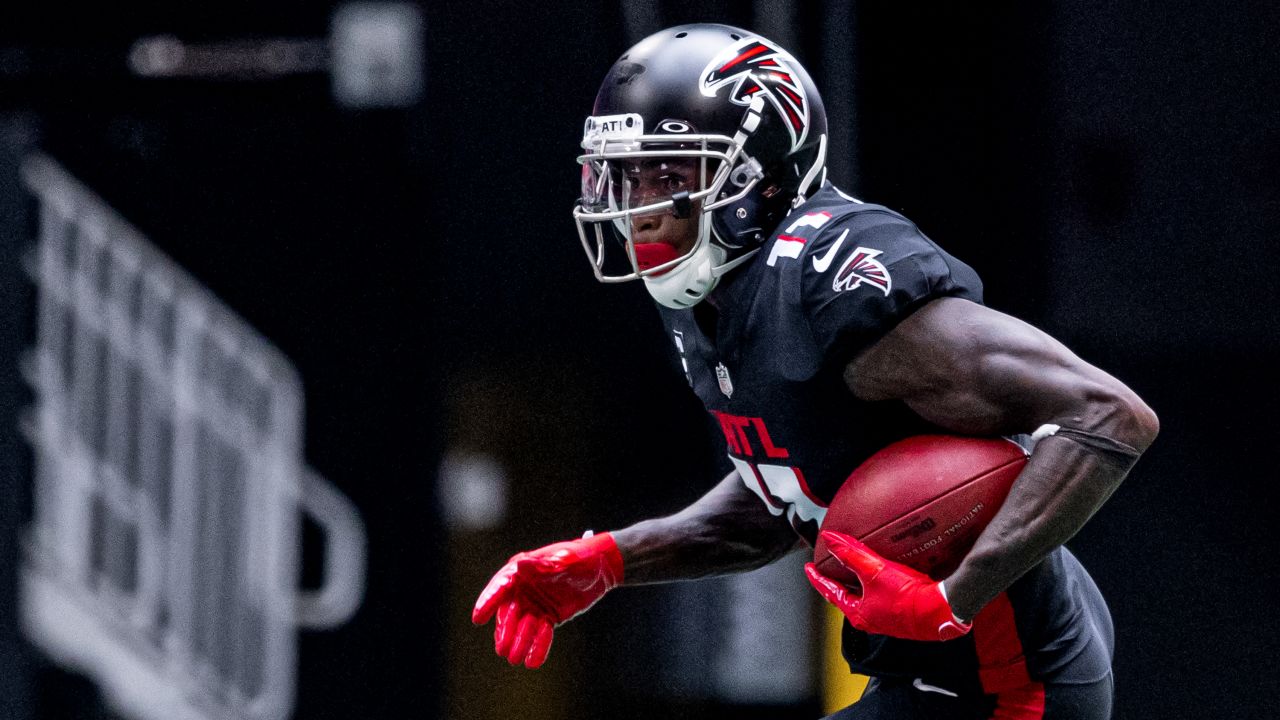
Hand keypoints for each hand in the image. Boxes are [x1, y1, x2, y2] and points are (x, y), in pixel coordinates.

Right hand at [471, 532, 623, 667]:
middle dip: (505, 631)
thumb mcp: (565, 558)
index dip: (488, 601)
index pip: (501, 586)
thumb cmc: (583, 556)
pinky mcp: (548, 617)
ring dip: (519, 642)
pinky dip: (538, 646)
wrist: (603, 568)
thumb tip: (518, 565)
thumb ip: (542, 564)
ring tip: (516, 659)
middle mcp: (525, 588)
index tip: (478, 618)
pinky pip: (540, 634)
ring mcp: (536, 604)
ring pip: (522, 626)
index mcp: (523, 569)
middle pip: (509, 612)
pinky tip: (534, 661)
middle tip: (503, 649)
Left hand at [805, 530, 970, 641]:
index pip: (830, 592)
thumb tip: (830, 539)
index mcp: (859, 613)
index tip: (809, 568)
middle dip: (838, 579)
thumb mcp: (875, 572)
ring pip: (866, 595)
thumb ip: (850, 554)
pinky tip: (886, 570)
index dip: (818, 578)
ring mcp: (888, 617)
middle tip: (830, 566)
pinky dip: (878, 581)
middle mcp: (871, 618)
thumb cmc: (908, 598)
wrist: (944, 610)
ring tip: (855, 565)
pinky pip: (884, 594)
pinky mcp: (904, 611)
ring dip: (859, 579)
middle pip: (847, 594)